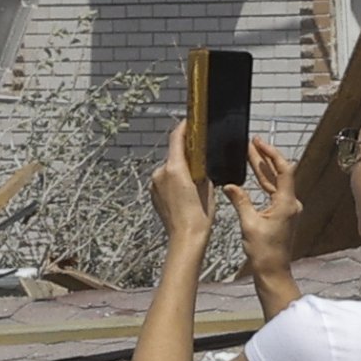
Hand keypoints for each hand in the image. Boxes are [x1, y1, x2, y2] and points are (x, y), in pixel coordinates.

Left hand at [148, 119, 211, 245]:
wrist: (186, 238)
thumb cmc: (199, 215)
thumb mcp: (207, 186)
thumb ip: (199, 169)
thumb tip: (197, 163)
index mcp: (174, 168)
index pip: (176, 139)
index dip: (183, 128)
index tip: (189, 122)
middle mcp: (160, 173)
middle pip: (174, 155)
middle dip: (186, 154)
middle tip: (201, 158)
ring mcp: (155, 184)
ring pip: (170, 169)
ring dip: (181, 170)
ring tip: (195, 182)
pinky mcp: (154, 194)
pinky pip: (165, 181)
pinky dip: (175, 181)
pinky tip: (186, 193)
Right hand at [229, 137, 305, 278]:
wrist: (273, 272)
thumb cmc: (264, 253)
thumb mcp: (249, 224)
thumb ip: (240, 201)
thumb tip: (230, 185)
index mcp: (286, 203)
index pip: (283, 170)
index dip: (271, 154)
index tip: (259, 143)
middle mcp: (290, 204)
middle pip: (278, 174)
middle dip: (264, 158)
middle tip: (251, 144)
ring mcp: (287, 210)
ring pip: (274, 183)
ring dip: (262, 169)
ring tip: (249, 154)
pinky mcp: (281, 215)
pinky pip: (272, 194)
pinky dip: (262, 183)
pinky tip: (252, 176)